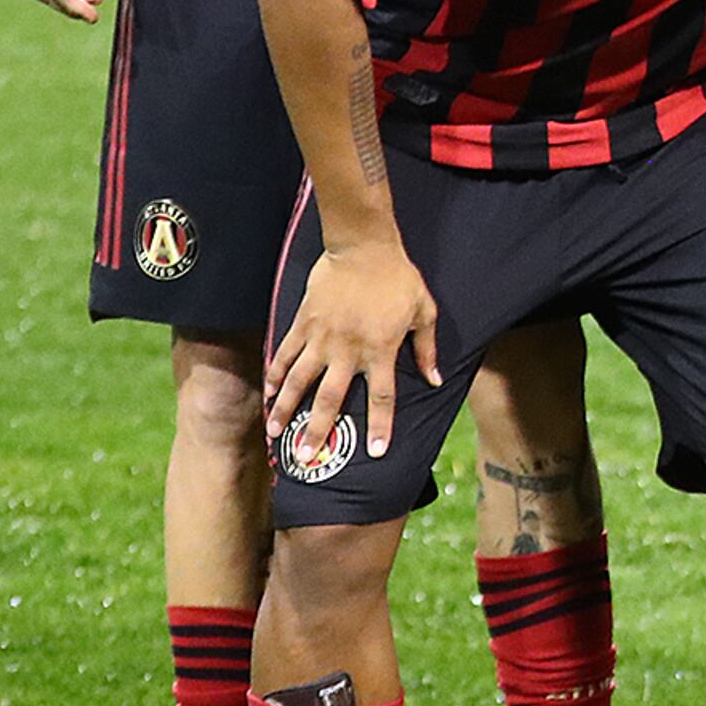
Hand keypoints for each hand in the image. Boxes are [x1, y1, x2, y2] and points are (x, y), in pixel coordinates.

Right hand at [266, 242, 443, 460]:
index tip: (377, 452)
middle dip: (316, 431)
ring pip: (299, 381)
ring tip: (274, 433)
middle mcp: (348, 350)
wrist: (363, 248)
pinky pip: (285, 354)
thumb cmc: (398, 279)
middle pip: (329, 399)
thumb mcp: (424, 312)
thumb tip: (436, 380)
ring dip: (285, 409)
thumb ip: (426, 349)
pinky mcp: (303, 323)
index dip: (381, 426)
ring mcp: (322, 338)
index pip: (382, 397)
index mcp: (381, 350)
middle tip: (304, 457)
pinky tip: (269, 393)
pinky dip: (276, 374)